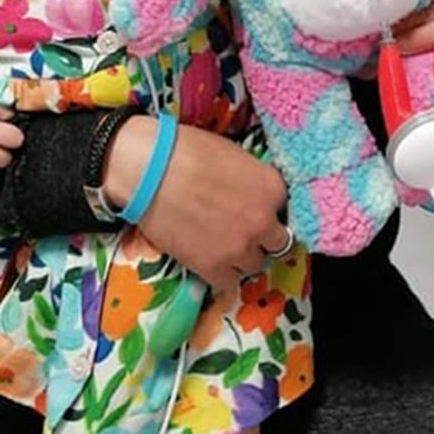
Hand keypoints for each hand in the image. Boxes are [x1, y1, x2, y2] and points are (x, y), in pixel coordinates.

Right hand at [104, 117, 288, 293]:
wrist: (149, 171)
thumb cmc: (189, 150)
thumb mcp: (235, 156)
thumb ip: (252, 179)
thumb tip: (250, 190)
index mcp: (273, 189)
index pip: (284, 208)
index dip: (267, 209)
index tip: (253, 207)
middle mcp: (264, 222)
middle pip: (278, 243)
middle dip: (263, 237)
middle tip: (243, 230)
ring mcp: (240, 248)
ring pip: (255, 265)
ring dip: (244, 257)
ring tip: (224, 246)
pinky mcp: (212, 268)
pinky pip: (228, 282)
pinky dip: (222, 274)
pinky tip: (210, 260)